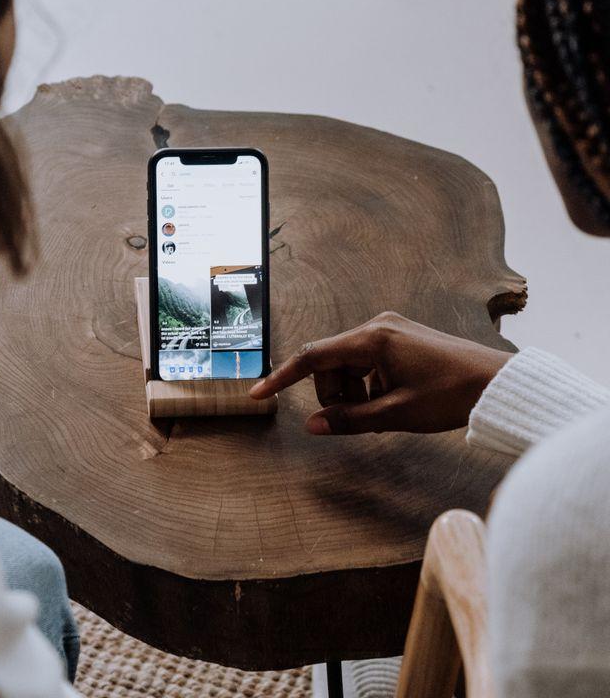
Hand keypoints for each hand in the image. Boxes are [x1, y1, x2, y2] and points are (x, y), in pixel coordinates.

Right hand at [250, 312, 511, 434]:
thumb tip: (312, 426)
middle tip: (361, 420)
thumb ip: (350, 419)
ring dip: (353, 392)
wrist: (497, 383)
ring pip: (347, 365)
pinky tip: (391, 401)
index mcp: (373, 339)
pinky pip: (366, 362)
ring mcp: (388, 330)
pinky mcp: (399, 337)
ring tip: (383, 413)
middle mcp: (376, 327)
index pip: (313, 357)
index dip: (282, 377)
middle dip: (335, 394)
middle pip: (330, 364)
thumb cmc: (450, 397)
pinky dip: (368, 384)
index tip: (257, 394)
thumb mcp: (396, 414)